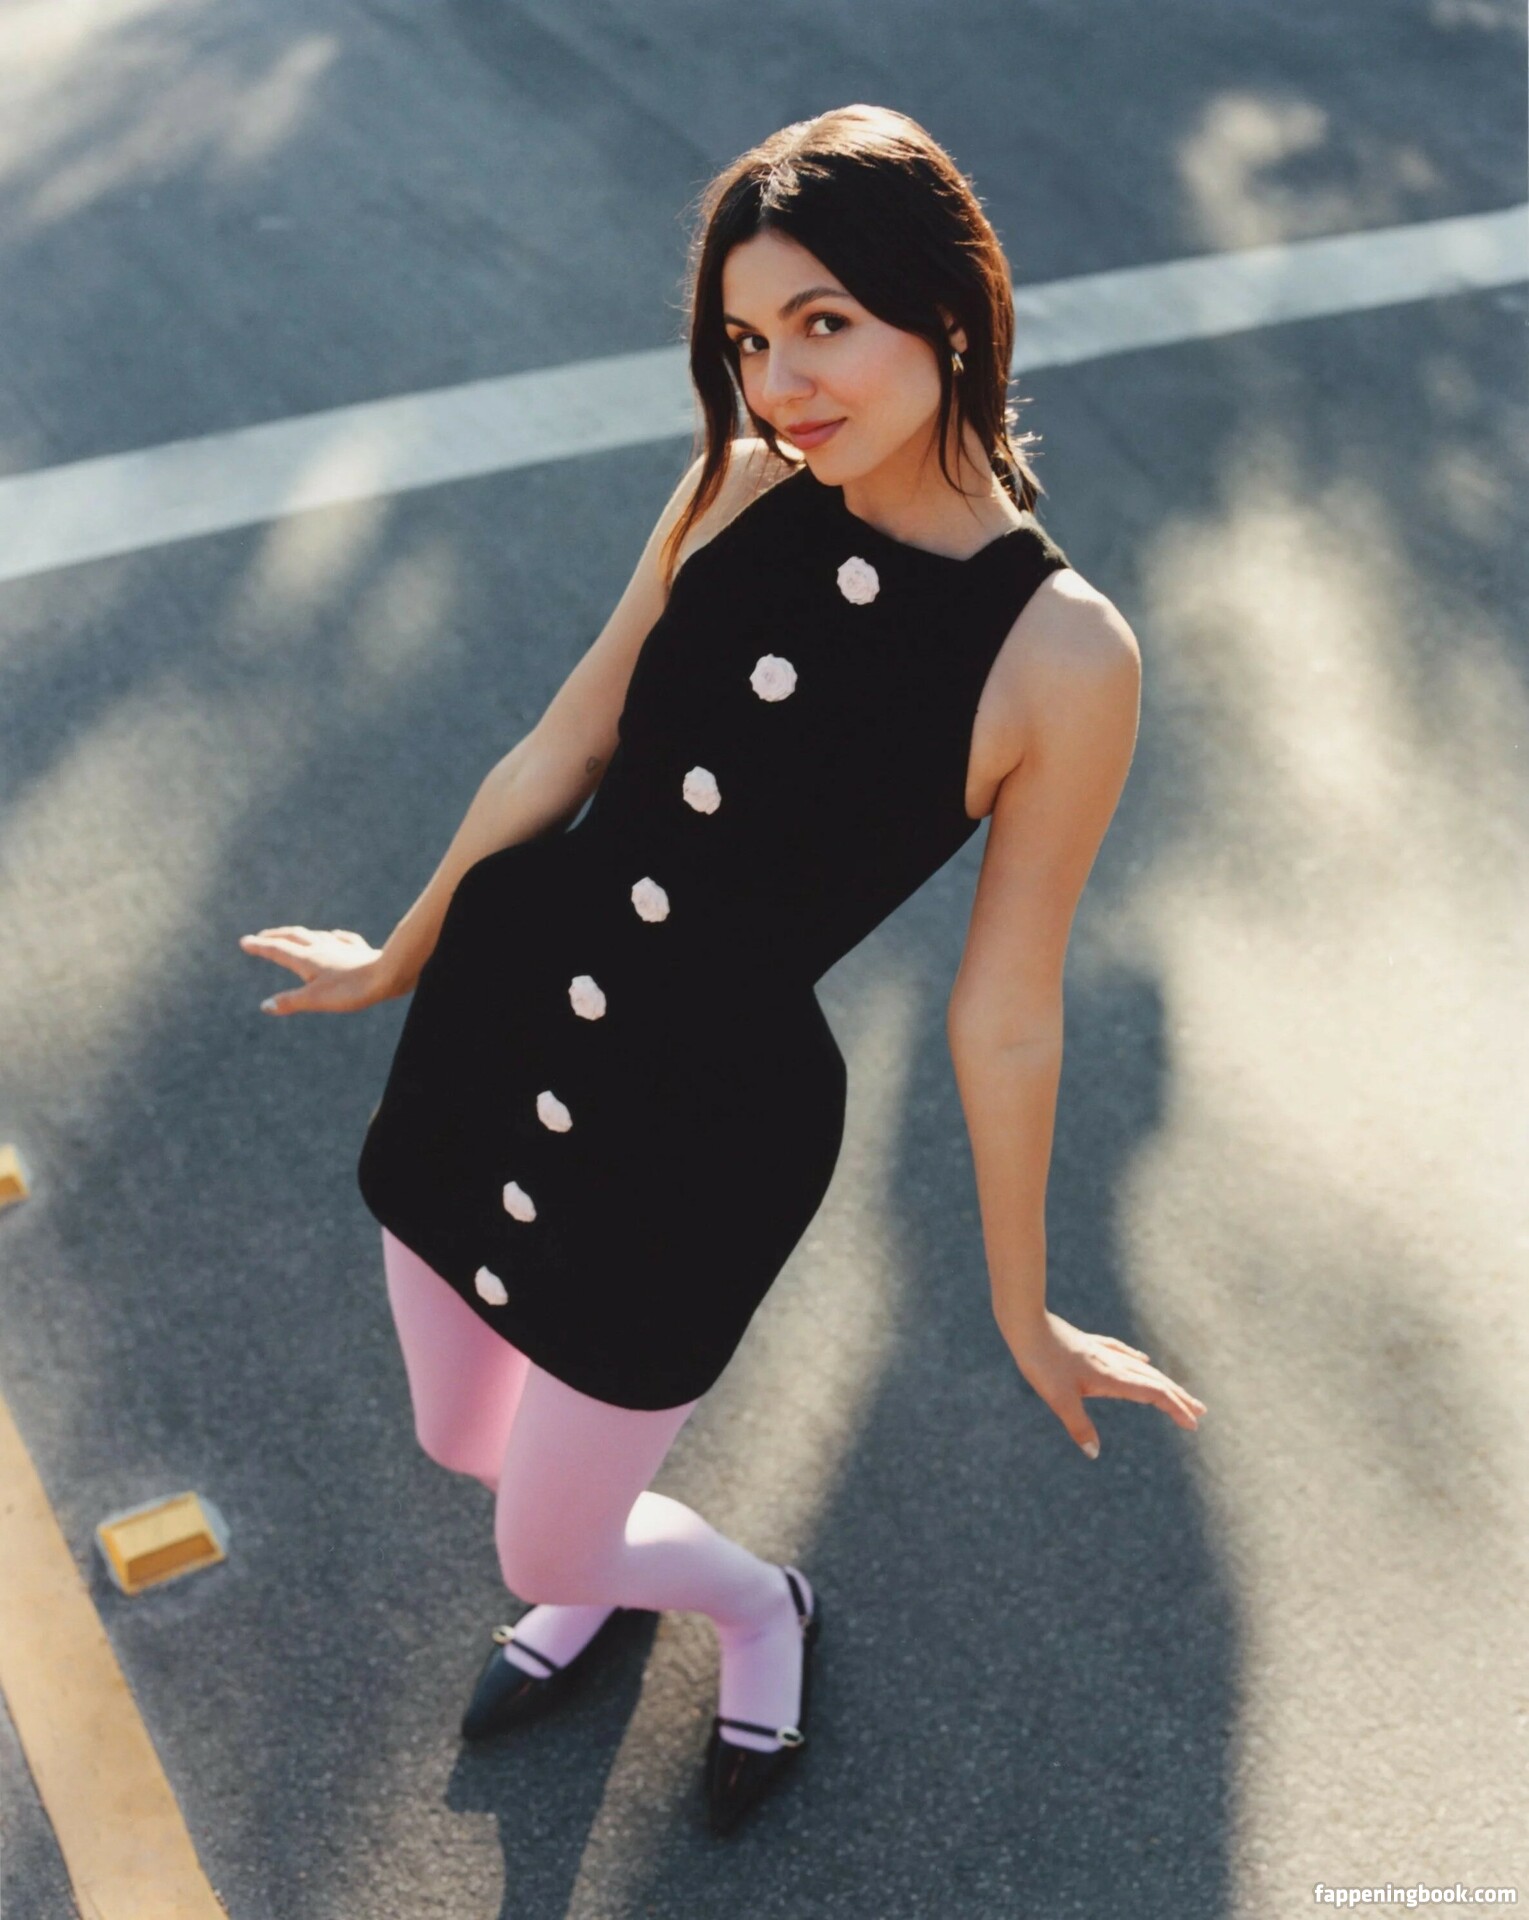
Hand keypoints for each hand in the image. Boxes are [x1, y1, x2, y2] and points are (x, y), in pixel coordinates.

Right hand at [238, 926, 400, 1014]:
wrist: (389, 975)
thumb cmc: (350, 990)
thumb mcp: (316, 999)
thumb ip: (290, 1002)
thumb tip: (265, 1006)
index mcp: (307, 958)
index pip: (278, 950)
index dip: (260, 946)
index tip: (244, 942)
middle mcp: (322, 947)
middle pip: (294, 936)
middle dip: (276, 936)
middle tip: (262, 936)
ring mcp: (342, 946)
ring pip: (316, 935)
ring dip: (300, 934)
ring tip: (294, 935)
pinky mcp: (360, 950)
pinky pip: (342, 939)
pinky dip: (332, 937)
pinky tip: (334, 936)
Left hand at [1001, 1309, 1206, 1457]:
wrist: (1026, 1325)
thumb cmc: (1042, 1362)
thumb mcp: (1058, 1399)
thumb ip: (1078, 1426)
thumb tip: (1094, 1453)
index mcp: (1111, 1378)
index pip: (1153, 1394)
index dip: (1175, 1408)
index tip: (1193, 1424)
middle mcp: (1113, 1363)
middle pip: (1154, 1381)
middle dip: (1179, 1397)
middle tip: (1201, 1412)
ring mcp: (1102, 1352)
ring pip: (1141, 1369)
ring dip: (1163, 1382)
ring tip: (1178, 1392)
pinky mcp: (1090, 1345)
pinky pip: (1122, 1354)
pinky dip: (1138, 1362)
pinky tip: (1142, 1360)